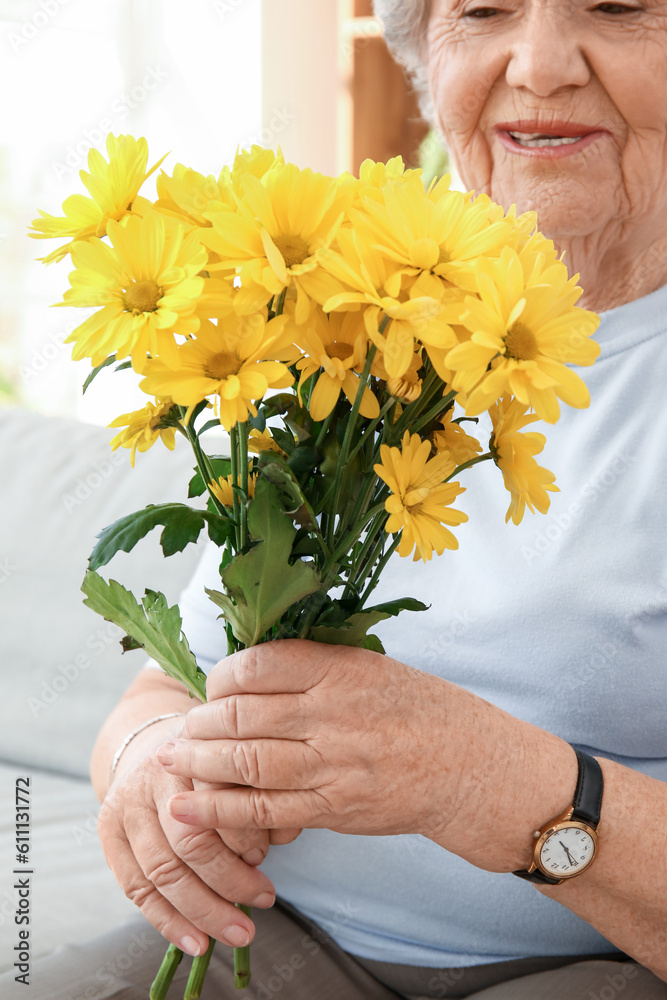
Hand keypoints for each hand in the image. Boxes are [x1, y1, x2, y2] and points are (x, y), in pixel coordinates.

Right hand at [98, 720, 277, 956]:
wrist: (152, 747)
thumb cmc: (209, 761)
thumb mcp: (236, 759)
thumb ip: (260, 792)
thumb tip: (286, 834)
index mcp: (195, 748)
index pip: (220, 796)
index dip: (245, 832)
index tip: (266, 855)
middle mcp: (156, 774)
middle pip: (190, 840)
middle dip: (230, 880)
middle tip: (265, 900)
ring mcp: (127, 803)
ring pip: (163, 870)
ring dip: (203, 910)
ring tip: (238, 931)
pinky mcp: (108, 833)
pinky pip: (137, 889)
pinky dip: (169, 922)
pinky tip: (197, 942)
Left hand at [157, 641, 576, 874]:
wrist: (470, 766)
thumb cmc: (418, 708)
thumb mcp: (370, 666)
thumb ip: (312, 666)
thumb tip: (246, 671)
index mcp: (340, 668)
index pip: (258, 665)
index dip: (221, 677)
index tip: (213, 687)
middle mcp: (332, 713)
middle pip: (242, 714)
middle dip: (200, 722)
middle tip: (182, 727)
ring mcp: (333, 764)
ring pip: (246, 762)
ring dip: (198, 763)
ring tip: (171, 761)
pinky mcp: (333, 808)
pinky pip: (265, 810)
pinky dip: (220, 810)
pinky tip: (187, 807)